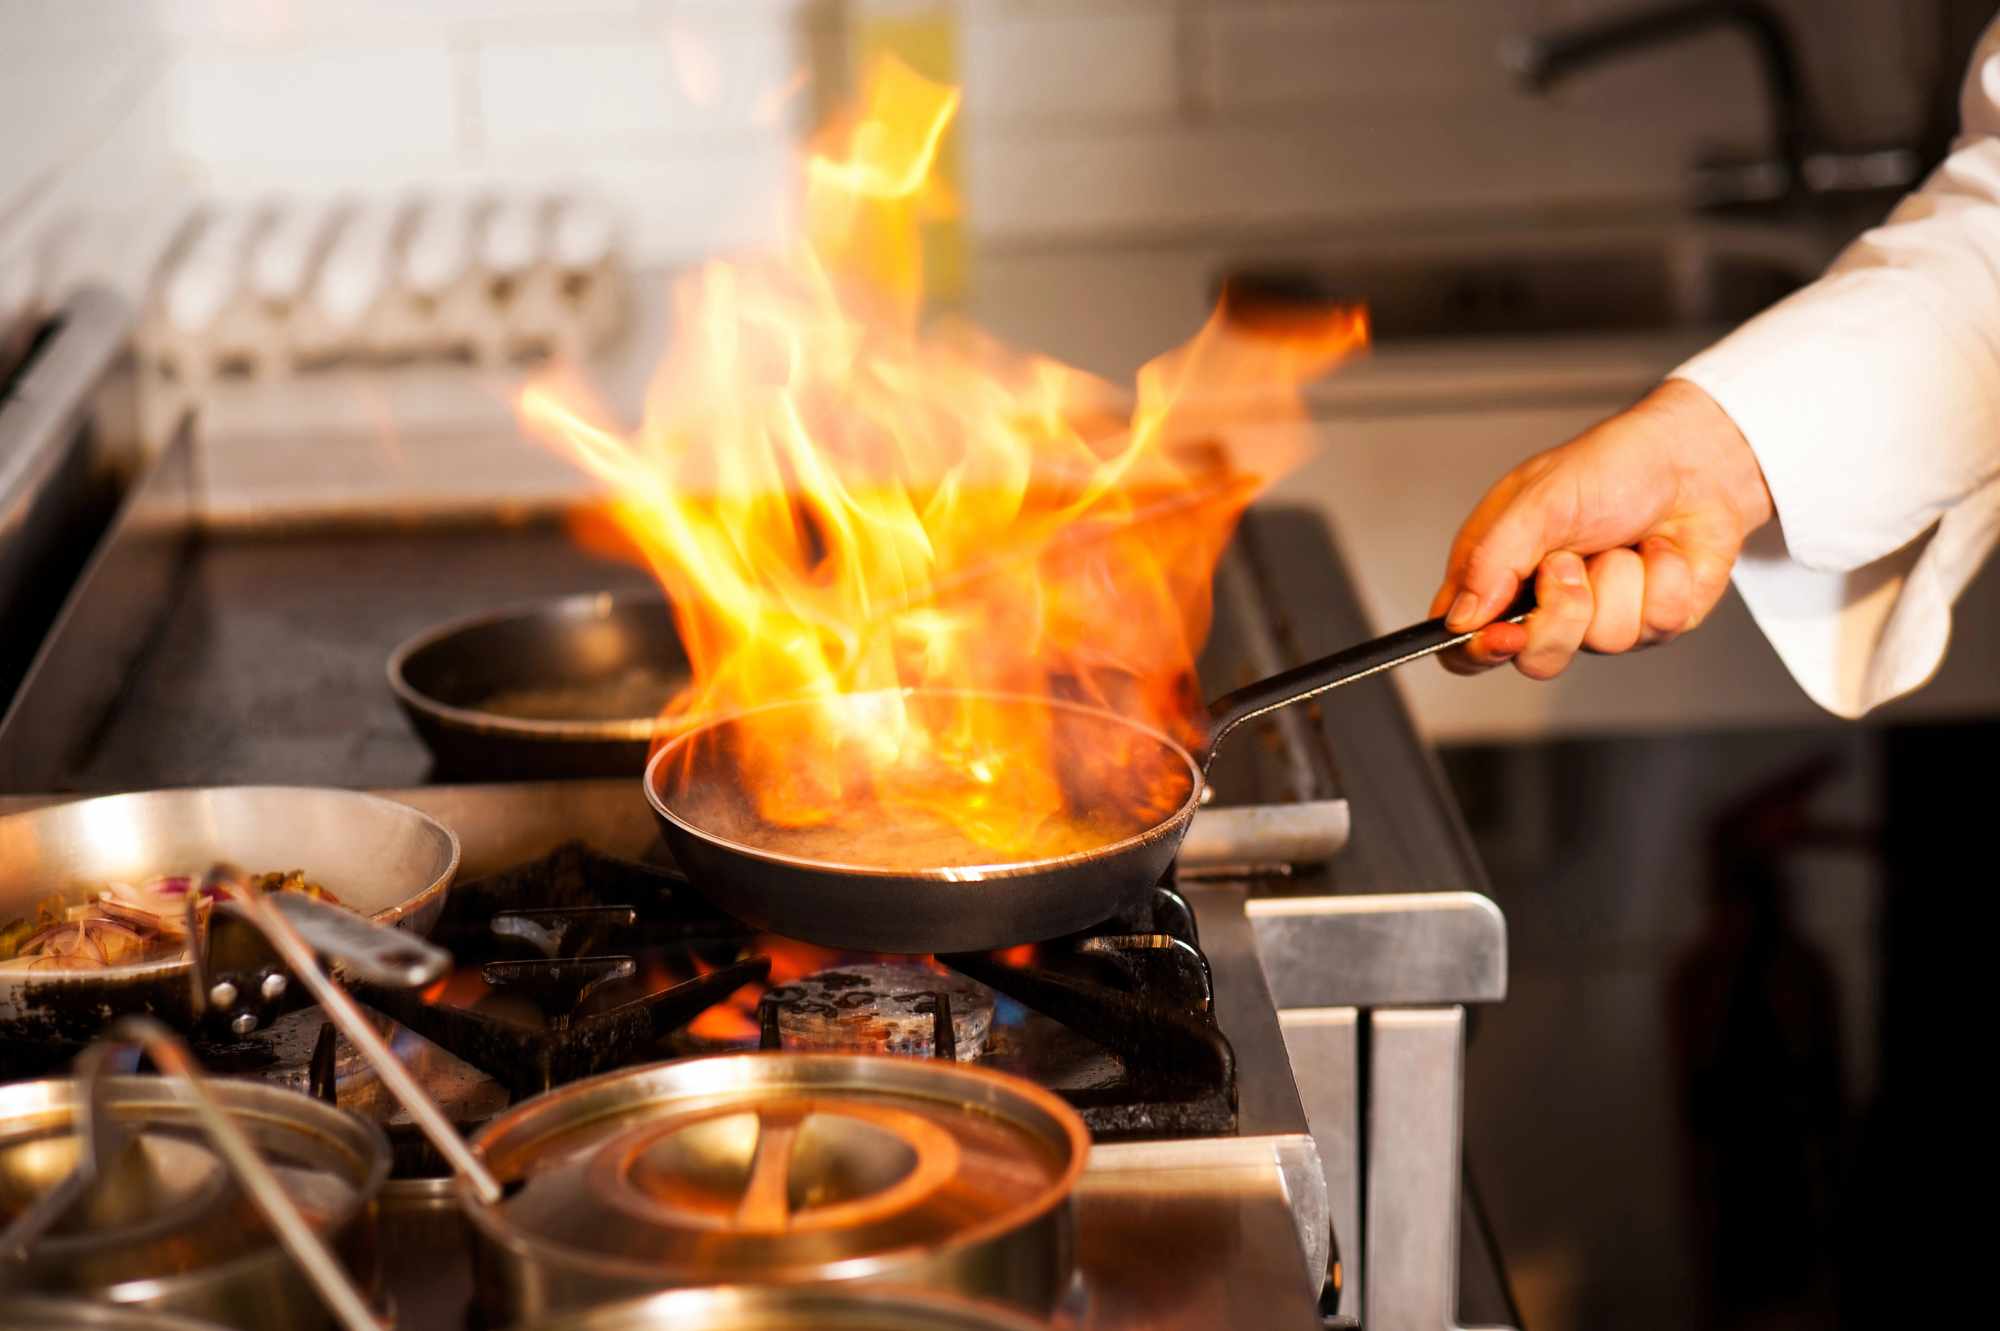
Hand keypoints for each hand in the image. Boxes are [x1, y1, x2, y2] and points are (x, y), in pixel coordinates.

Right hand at [1429, 379, 1773, 679]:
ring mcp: (1599, 618)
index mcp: (1498, 574)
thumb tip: (1462, 617)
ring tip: (1621, 544)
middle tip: (1571, 562)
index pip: (1462, 642)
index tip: (1504, 635)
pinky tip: (1658, 552)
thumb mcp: (1536, 500)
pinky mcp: (1650, 622)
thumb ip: (1491, 560)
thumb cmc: (1609, 466)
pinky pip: (1654, 627)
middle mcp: (1545, 603)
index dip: (1477, 652)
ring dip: (1620, 582)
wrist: (1691, 459)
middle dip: (1563, 610)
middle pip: (1535, 659)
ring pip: (1603, 642)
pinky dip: (1662, 580)